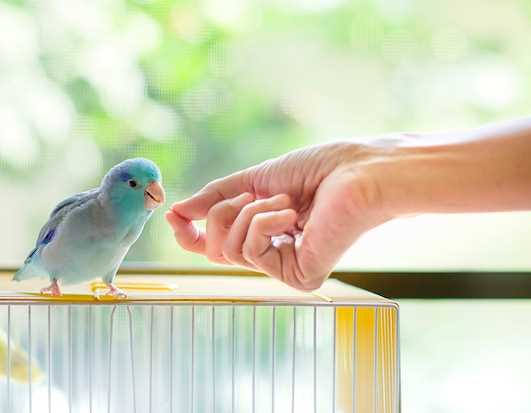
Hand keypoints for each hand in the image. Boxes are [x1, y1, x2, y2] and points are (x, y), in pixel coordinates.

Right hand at [165, 143, 390, 290]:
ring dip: (248, 214)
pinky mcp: (298, 277)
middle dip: (222, 214)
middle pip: (214, 250)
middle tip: (250, 194)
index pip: (214, 245)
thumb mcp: (254, 179)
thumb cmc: (317, 169)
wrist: (358, 170)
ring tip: (283, 200)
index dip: (189, 233)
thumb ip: (215, 197)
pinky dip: (264, 223)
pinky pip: (252, 253)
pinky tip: (292, 213)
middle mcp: (273, 253)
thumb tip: (176, 211)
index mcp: (264, 232)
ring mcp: (285, 268)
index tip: (172, 215)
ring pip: (229, 252)